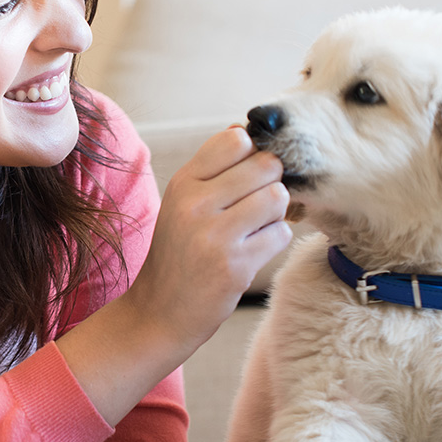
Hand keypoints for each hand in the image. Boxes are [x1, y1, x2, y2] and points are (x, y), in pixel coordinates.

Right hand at [132, 125, 290, 348]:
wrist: (160, 312)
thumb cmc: (178, 252)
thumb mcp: (181, 203)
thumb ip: (211, 168)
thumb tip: (242, 129)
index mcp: (182, 182)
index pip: (235, 139)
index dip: (252, 154)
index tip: (246, 175)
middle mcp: (195, 204)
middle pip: (265, 165)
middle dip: (270, 182)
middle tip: (256, 204)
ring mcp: (215, 235)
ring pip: (278, 197)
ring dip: (277, 212)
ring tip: (257, 227)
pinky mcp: (235, 266)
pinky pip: (281, 233)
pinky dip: (275, 240)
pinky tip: (254, 250)